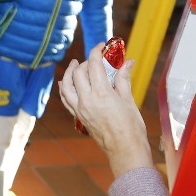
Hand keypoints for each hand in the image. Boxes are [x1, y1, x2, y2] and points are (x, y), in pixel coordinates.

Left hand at [58, 51, 150, 176]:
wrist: (125, 149)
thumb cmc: (131, 127)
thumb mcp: (129, 100)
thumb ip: (124, 79)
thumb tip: (127, 62)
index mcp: (101, 93)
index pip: (93, 64)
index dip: (97, 51)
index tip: (102, 46)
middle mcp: (87, 100)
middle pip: (78, 73)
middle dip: (85, 62)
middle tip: (94, 60)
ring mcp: (80, 109)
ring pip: (66, 85)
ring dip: (69, 73)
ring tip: (75, 65)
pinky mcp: (78, 117)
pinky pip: (65, 99)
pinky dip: (64, 88)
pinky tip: (66, 82)